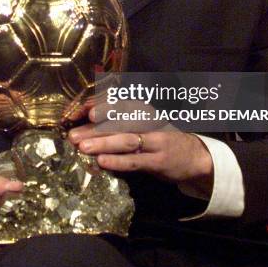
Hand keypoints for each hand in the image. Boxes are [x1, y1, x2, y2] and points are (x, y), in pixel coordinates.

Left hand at [69, 102, 213, 198]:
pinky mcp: (158, 161)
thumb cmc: (160, 139)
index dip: (96, 107)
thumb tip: (84, 124)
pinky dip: (118, 161)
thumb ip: (117, 124)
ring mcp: (155, 141)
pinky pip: (135, 161)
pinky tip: (102, 162)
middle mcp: (149, 121)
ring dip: (103, 143)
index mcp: (142, 109)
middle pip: (118, 122)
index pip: (117, 104)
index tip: (75, 113)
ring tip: (83, 147)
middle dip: (94, 128)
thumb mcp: (142, 125)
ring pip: (126, 140)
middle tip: (72, 135)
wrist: (194, 157)